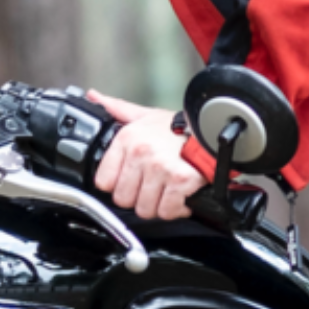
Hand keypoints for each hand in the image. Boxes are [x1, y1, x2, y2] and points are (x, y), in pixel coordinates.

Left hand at [88, 91, 201, 222]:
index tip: (131, 180)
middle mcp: (141, 153)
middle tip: (152, 187)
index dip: (118, 184)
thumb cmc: (180, 127)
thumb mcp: (145, 115)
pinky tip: (180, 196)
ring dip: (157, 205)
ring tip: (167, 190)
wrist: (215, 131)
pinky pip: (167, 211)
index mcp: (127, 138)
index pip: (104, 181)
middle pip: (123, 199)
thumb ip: (117, 109)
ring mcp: (160, 168)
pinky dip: (176, 209)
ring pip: (145, 209)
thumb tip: (94, 97)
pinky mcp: (179, 181)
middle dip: (138, 197)